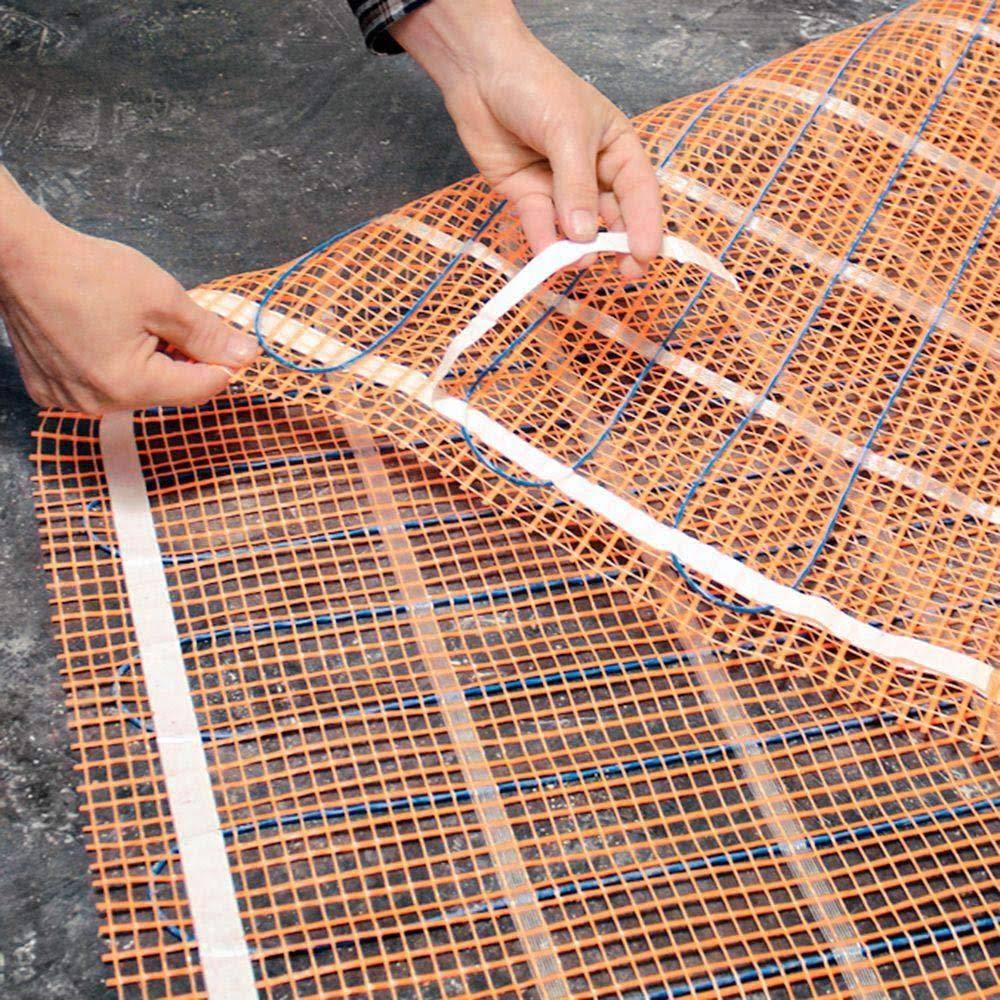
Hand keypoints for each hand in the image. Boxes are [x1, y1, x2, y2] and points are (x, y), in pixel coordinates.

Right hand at [0, 170, 258, 413]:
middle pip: (167, 390)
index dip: (223, 365)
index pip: (199, 389)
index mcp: (129, 385)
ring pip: (135, 389)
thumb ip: (208, 333)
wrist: (19, 256)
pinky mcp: (49, 391)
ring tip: (131, 322)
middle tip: (170, 319)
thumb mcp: (163, 298)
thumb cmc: (88, 271)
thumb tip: (247, 355)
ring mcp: (69, 401)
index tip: (231, 342)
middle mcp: (98, 405)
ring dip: (148, 362)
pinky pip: (100, 386)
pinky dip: (112, 364)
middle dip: (180, 359)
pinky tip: (103, 333)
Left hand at [391, 0, 662, 276]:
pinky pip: (541, 224)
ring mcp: (560, 187)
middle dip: (616, 245)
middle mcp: (593, 172)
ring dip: (577, 248)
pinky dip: (544, 240)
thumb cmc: (537, 87)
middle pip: (612, 216)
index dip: (645, 224)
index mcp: (617, 148)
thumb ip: (576, 186)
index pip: (639, 192)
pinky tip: (547, 254)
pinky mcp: (528, 195)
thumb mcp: (566, 132)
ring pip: (575, 227)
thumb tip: (584, 236)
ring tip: (578, 262)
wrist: (480, 73)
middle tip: (623, 274)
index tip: (645, 255)